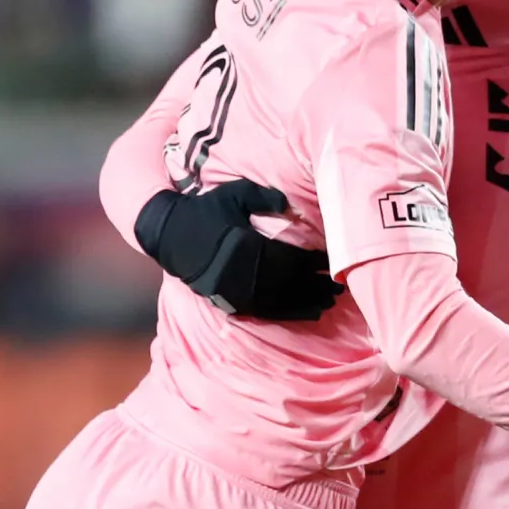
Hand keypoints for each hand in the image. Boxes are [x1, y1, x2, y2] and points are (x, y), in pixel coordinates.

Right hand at [133, 180, 343, 320]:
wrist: (167, 233)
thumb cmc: (205, 209)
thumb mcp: (233, 193)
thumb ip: (263, 197)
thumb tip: (289, 204)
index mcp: (246, 245)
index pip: (289, 258)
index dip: (314, 262)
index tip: (333, 262)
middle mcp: (242, 271)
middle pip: (289, 282)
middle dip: (316, 285)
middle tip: (342, 286)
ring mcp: (234, 289)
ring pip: (279, 300)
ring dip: (307, 302)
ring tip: (330, 302)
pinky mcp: (228, 300)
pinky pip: (264, 311)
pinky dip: (288, 313)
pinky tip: (307, 314)